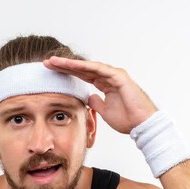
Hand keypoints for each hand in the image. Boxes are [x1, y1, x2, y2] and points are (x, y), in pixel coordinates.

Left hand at [43, 56, 158, 133]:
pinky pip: (98, 70)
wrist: (142, 125)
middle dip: (64, 66)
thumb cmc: (128, 119)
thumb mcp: (105, 111)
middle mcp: (108, 77)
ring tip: (54, 62)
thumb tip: (87, 97)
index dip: (66, 74)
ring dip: (70, 64)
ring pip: (88, 66)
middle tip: (47, 63)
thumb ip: (96, 103)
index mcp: (105, 84)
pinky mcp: (119, 77)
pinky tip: (71, 65)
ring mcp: (114, 75)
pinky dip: (85, 67)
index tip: (50, 72)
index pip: (82, 76)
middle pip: (82, 69)